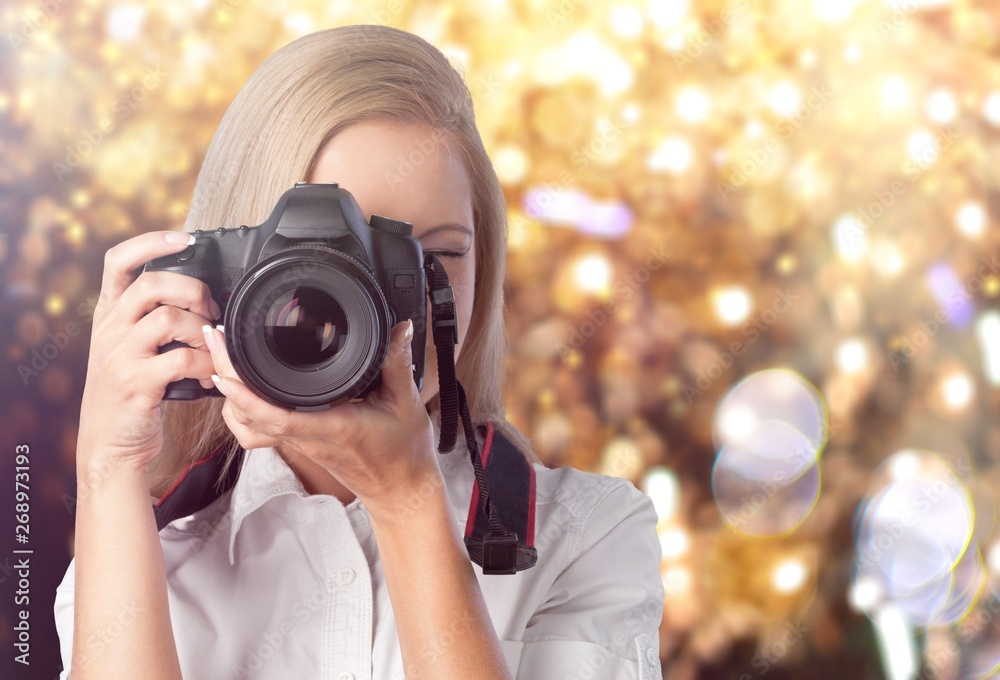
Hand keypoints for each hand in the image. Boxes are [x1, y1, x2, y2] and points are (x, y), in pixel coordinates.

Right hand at [78, 232, 220, 471]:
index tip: (185, 238)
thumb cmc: (133, 393)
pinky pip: (182, 359)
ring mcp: (119, 356)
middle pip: (152, 284)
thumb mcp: (132, 349)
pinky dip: (208, 364)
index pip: (118, 261)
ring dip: (204, 331)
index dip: (151, 241)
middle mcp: (109, 330)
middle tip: (211, 312)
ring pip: (169, 318)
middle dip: (194, 290)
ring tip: (213, 348)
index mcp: (109, 315)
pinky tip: (214, 375)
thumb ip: (152, 320)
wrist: (110, 445)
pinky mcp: (135, 383)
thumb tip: (202, 296)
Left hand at [204, 319, 439, 518]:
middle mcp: (310, 438)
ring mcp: (301, 444)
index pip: (276, 414)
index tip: (227, 357)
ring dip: (229, 394)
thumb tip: (398, 328)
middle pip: (251, 414)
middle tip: (216, 339)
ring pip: (249, 425)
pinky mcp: (301, 445)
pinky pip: (260, 431)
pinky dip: (243, 409)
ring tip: (221, 357)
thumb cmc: (405, 453)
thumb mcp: (407, 403)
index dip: (244, 390)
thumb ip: (398, 362)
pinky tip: (241, 388)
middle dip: (227, 375)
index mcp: (334, 428)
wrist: (401, 491)